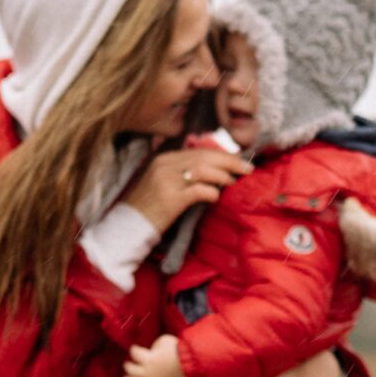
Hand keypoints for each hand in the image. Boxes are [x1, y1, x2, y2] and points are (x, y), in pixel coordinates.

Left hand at [123, 334, 188, 376]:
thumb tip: (152, 351)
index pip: (135, 353)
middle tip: (127, 363)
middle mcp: (148, 372)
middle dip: (128, 366)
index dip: (134, 349)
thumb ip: (154, 346)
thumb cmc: (178, 350)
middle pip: (131, 370)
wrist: (192, 364)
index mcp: (148, 359)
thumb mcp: (164, 340)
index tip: (134, 348)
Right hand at [124, 148, 249, 232]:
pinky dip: (212, 192)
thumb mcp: (162, 182)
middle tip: (247, 168)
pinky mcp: (170, 199)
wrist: (128, 226)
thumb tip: (213, 171)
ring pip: (204, 170)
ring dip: (223, 175)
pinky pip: (199, 191)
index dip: (222, 154)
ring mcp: (167, 181)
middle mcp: (165, 165)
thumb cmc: (149, 207)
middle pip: (205, 157)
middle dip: (230, 161)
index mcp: (164, 159)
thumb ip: (182, 172)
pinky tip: (216, 197)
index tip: (238, 160)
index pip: (199, 151)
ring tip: (234, 182)